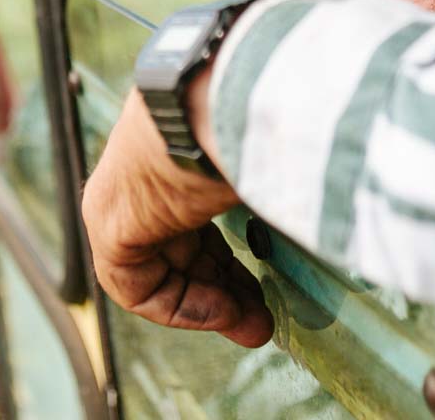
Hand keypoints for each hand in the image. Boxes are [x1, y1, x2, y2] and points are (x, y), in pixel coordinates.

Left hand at [82, 85, 273, 346]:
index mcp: (174, 146)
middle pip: (180, 247)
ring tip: (254, 326)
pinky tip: (224, 310)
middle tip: (263, 318)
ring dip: (209, 304)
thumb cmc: (248, 115)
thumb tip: (325, 203)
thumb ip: (277, 180)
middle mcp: (142, 171)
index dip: (229, 256)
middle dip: (224, 287)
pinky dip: (181, 306)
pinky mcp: (110, 226)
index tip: (265, 280)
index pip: (193, 214)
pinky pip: (137, 286)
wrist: (208, 107)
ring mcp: (120, 198)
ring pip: (161, 269)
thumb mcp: (263, 153)